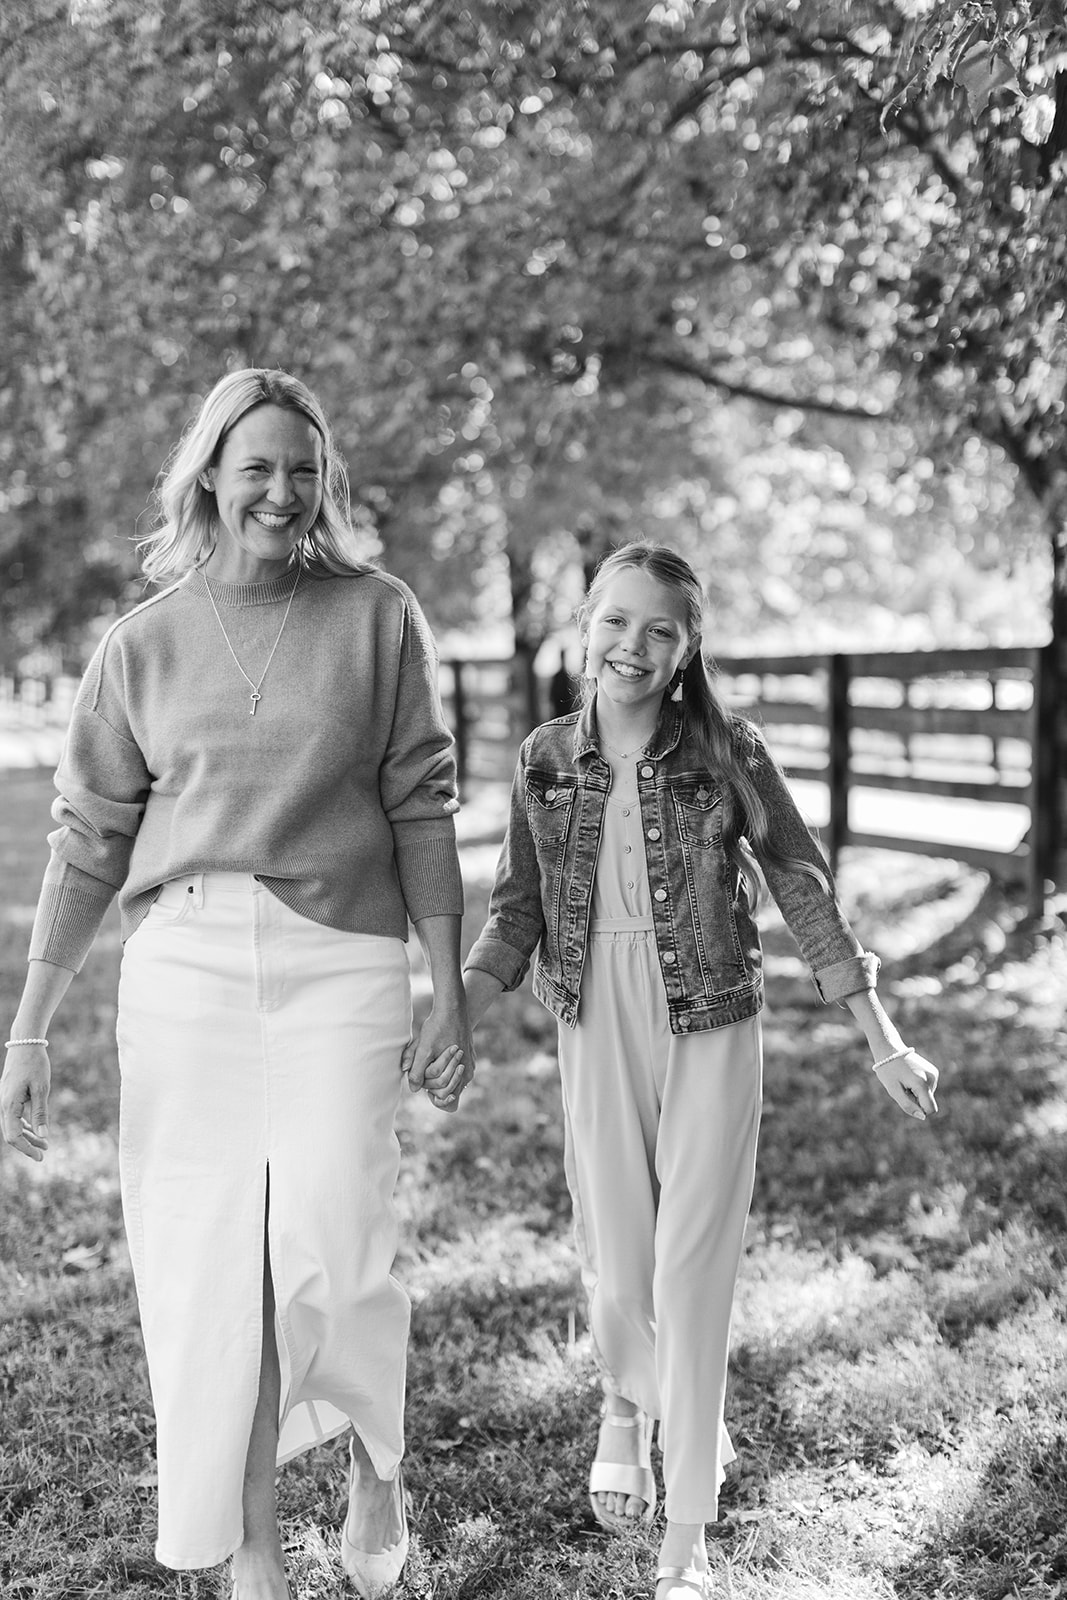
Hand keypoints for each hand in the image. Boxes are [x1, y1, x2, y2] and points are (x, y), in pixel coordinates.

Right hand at [0, 1042, 50, 1161]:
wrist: (25, 1044)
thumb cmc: (35, 1065)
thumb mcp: (42, 1089)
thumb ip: (40, 1113)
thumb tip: (43, 1136)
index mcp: (9, 1105)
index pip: (14, 1136)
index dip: (26, 1149)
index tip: (40, 1156)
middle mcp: (3, 1105)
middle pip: (12, 1134)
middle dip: (27, 1145)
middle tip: (44, 1153)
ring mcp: (4, 1101)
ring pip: (13, 1125)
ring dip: (27, 1135)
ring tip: (44, 1143)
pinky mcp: (9, 1096)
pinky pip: (14, 1116)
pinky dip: (24, 1125)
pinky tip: (35, 1130)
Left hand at [401, 997, 474, 1113]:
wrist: (452, 1008)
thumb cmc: (438, 1028)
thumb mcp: (424, 1049)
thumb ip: (417, 1071)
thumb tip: (413, 1089)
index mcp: (461, 1075)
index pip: (442, 1095)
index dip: (428, 1090)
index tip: (420, 1079)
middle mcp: (468, 1074)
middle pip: (445, 1087)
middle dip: (430, 1080)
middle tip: (422, 1062)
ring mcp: (469, 1065)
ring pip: (447, 1077)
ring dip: (435, 1072)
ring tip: (429, 1055)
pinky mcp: (467, 1057)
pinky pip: (452, 1068)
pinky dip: (442, 1065)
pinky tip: (437, 1050)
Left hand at [874, 1049, 938, 1120]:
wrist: (889, 1048)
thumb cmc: (888, 1070)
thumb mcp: (894, 1090)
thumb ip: (908, 1105)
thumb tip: (923, 1117)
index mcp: (922, 1084)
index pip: (930, 1109)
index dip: (918, 1109)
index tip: (906, 1098)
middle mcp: (932, 1078)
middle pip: (927, 1102)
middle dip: (915, 1099)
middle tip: (902, 1086)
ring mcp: (934, 1074)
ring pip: (927, 1095)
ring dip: (915, 1092)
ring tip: (905, 1080)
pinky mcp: (933, 1071)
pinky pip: (927, 1088)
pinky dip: (918, 1086)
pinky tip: (909, 1076)